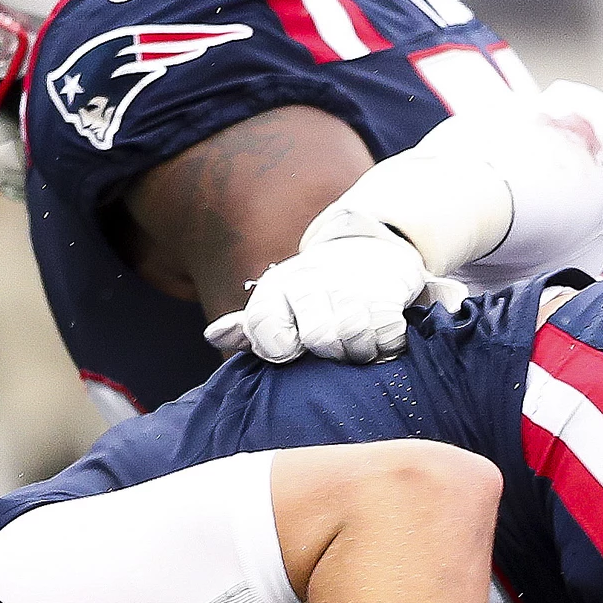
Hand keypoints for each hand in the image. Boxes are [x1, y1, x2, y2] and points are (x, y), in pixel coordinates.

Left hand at [204, 220, 429, 363]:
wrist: (364, 248)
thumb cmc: (312, 291)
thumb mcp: (278, 302)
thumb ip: (249, 327)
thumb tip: (214, 336)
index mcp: (278, 288)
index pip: (264, 324)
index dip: (277, 347)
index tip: (290, 352)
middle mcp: (312, 282)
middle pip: (318, 338)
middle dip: (329, 353)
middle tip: (333, 349)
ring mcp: (352, 286)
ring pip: (356, 339)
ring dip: (360, 351)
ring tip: (357, 343)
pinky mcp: (387, 291)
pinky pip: (388, 335)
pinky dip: (388, 345)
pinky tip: (380, 335)